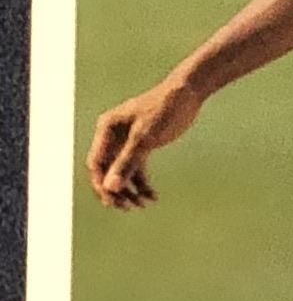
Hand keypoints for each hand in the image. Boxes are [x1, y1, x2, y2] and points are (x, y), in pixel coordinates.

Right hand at [87, 79, 202, 210]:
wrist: (188, 93)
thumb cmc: (164, 110)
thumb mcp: (144, 138)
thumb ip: (126, 163)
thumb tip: (110, 188)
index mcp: (106, 129)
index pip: (96, 163)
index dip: (101, 184)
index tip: (112, 201)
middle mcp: (113, 136)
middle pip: (107, 170)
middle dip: (116, 190)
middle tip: (128, 207)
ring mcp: (127, 141)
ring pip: (122, 172)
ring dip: (130, 190)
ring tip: (143, 205)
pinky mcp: (142, 144)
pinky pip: (137, 168)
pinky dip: (143, 183)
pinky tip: (152, 197)